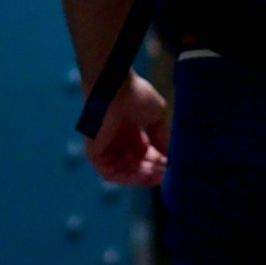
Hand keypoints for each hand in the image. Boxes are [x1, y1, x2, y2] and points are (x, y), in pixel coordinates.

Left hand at [87, 72, 168, 186]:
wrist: (115, 87)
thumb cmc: (135, 95)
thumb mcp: (156, 117)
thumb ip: (162, 138)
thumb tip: (169, 157)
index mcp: (128, 130)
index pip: (143, 154)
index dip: (157, 162)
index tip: (170, 166)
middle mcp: (116, 140)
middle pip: (135, 165)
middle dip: (151, 171)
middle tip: (166, 172)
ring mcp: (104, 148)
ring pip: (124, 172)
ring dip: (142, 176)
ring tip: (157, 173)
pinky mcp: (94, 154)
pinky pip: (111, 174)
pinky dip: (128, 177)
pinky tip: (144, 174)